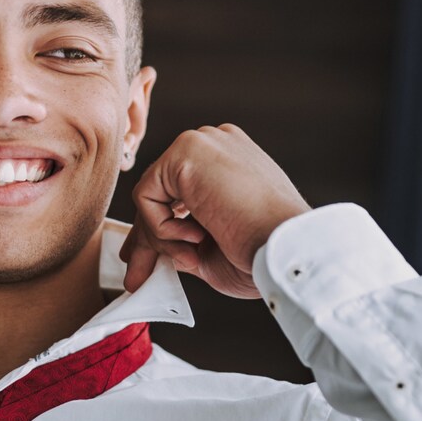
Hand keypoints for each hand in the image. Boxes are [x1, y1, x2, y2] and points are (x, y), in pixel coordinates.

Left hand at [117, 123, 312, 298]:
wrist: (285, 247)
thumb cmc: (263, 253)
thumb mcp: (214, 249)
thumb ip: (182, 241)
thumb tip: (149, 251)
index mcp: (229, 163)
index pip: (180, 192)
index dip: (162, 227)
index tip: (149, 261)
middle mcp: (215, 146)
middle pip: (161, 194)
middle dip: (148, 238)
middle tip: (136, 276)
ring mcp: (201, 144)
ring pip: (152, 197)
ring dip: (163, 238)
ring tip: (194, 256)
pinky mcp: (186, 152)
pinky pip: (145, 196)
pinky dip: (160, 227)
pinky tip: (195, 238)